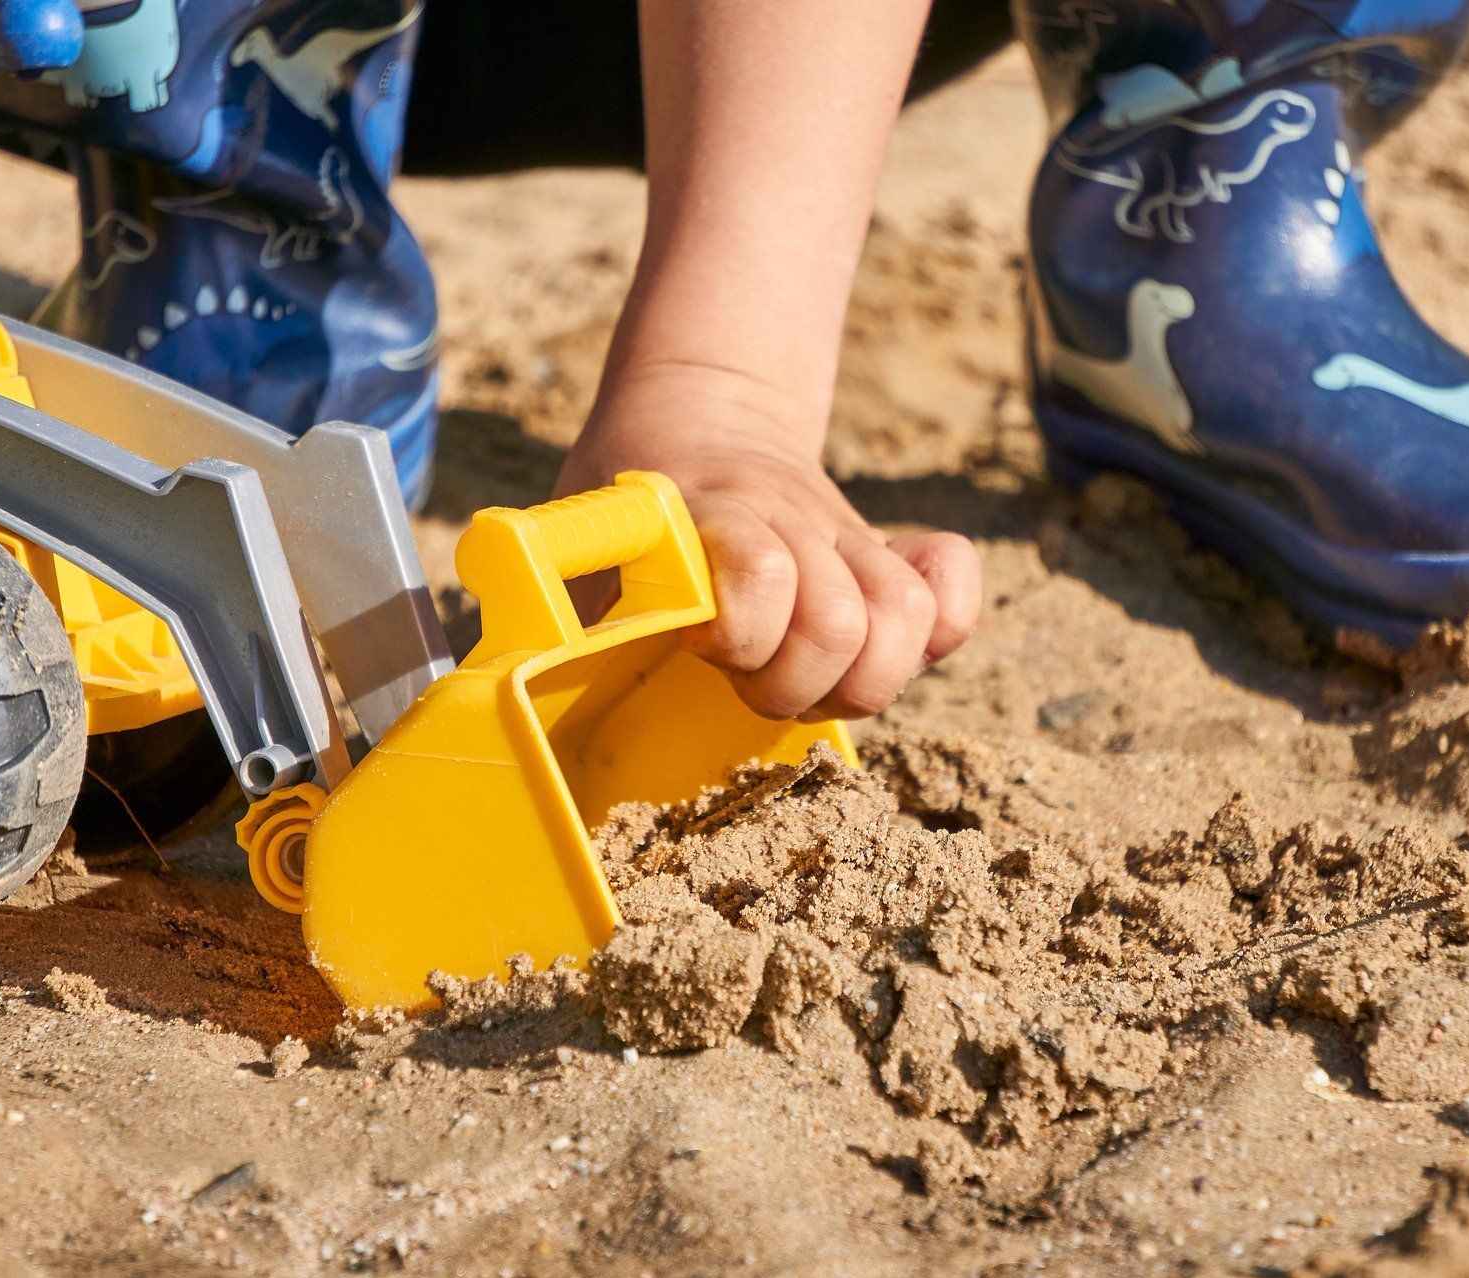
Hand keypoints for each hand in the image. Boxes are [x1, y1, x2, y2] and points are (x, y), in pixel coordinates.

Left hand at [557, 378, 980, 721]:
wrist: (699, 404)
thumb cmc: (626, 494)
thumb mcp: (575, 533)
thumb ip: (556, 601)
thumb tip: (516, 682)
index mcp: (709, 513)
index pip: (761, 571)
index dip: (739, 632)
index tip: (698, 647)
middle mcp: (792, 520)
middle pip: (841, 620)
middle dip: (794, 683)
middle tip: (747, 681)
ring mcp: (847, 538)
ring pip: (905, 619)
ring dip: (860, 678)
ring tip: (805, 680)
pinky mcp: (886, 555)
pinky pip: (952, 590)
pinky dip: (937, 631)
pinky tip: (886, 648)